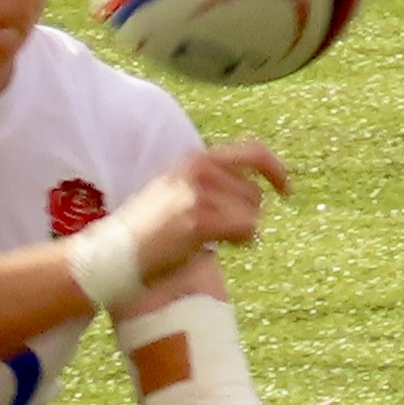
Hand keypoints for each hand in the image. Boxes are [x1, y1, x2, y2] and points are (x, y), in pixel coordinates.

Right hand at [117, 141, 292, 283]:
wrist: (116, 251)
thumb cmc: (147, 229)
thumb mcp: (176, 190)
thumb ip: (210, 183)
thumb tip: (253, 193)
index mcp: (195, 159)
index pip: (252, 152)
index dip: (276, 169)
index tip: (287, 188)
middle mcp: (199, 170)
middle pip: (255, 193)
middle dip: (246, 214)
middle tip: (218, 231)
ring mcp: (199, 194)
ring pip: (252, 214)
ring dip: (239, 230)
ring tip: (208, 239)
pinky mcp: (199, 220)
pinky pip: (246, 230)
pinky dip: (239, 242)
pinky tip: (215, 247)